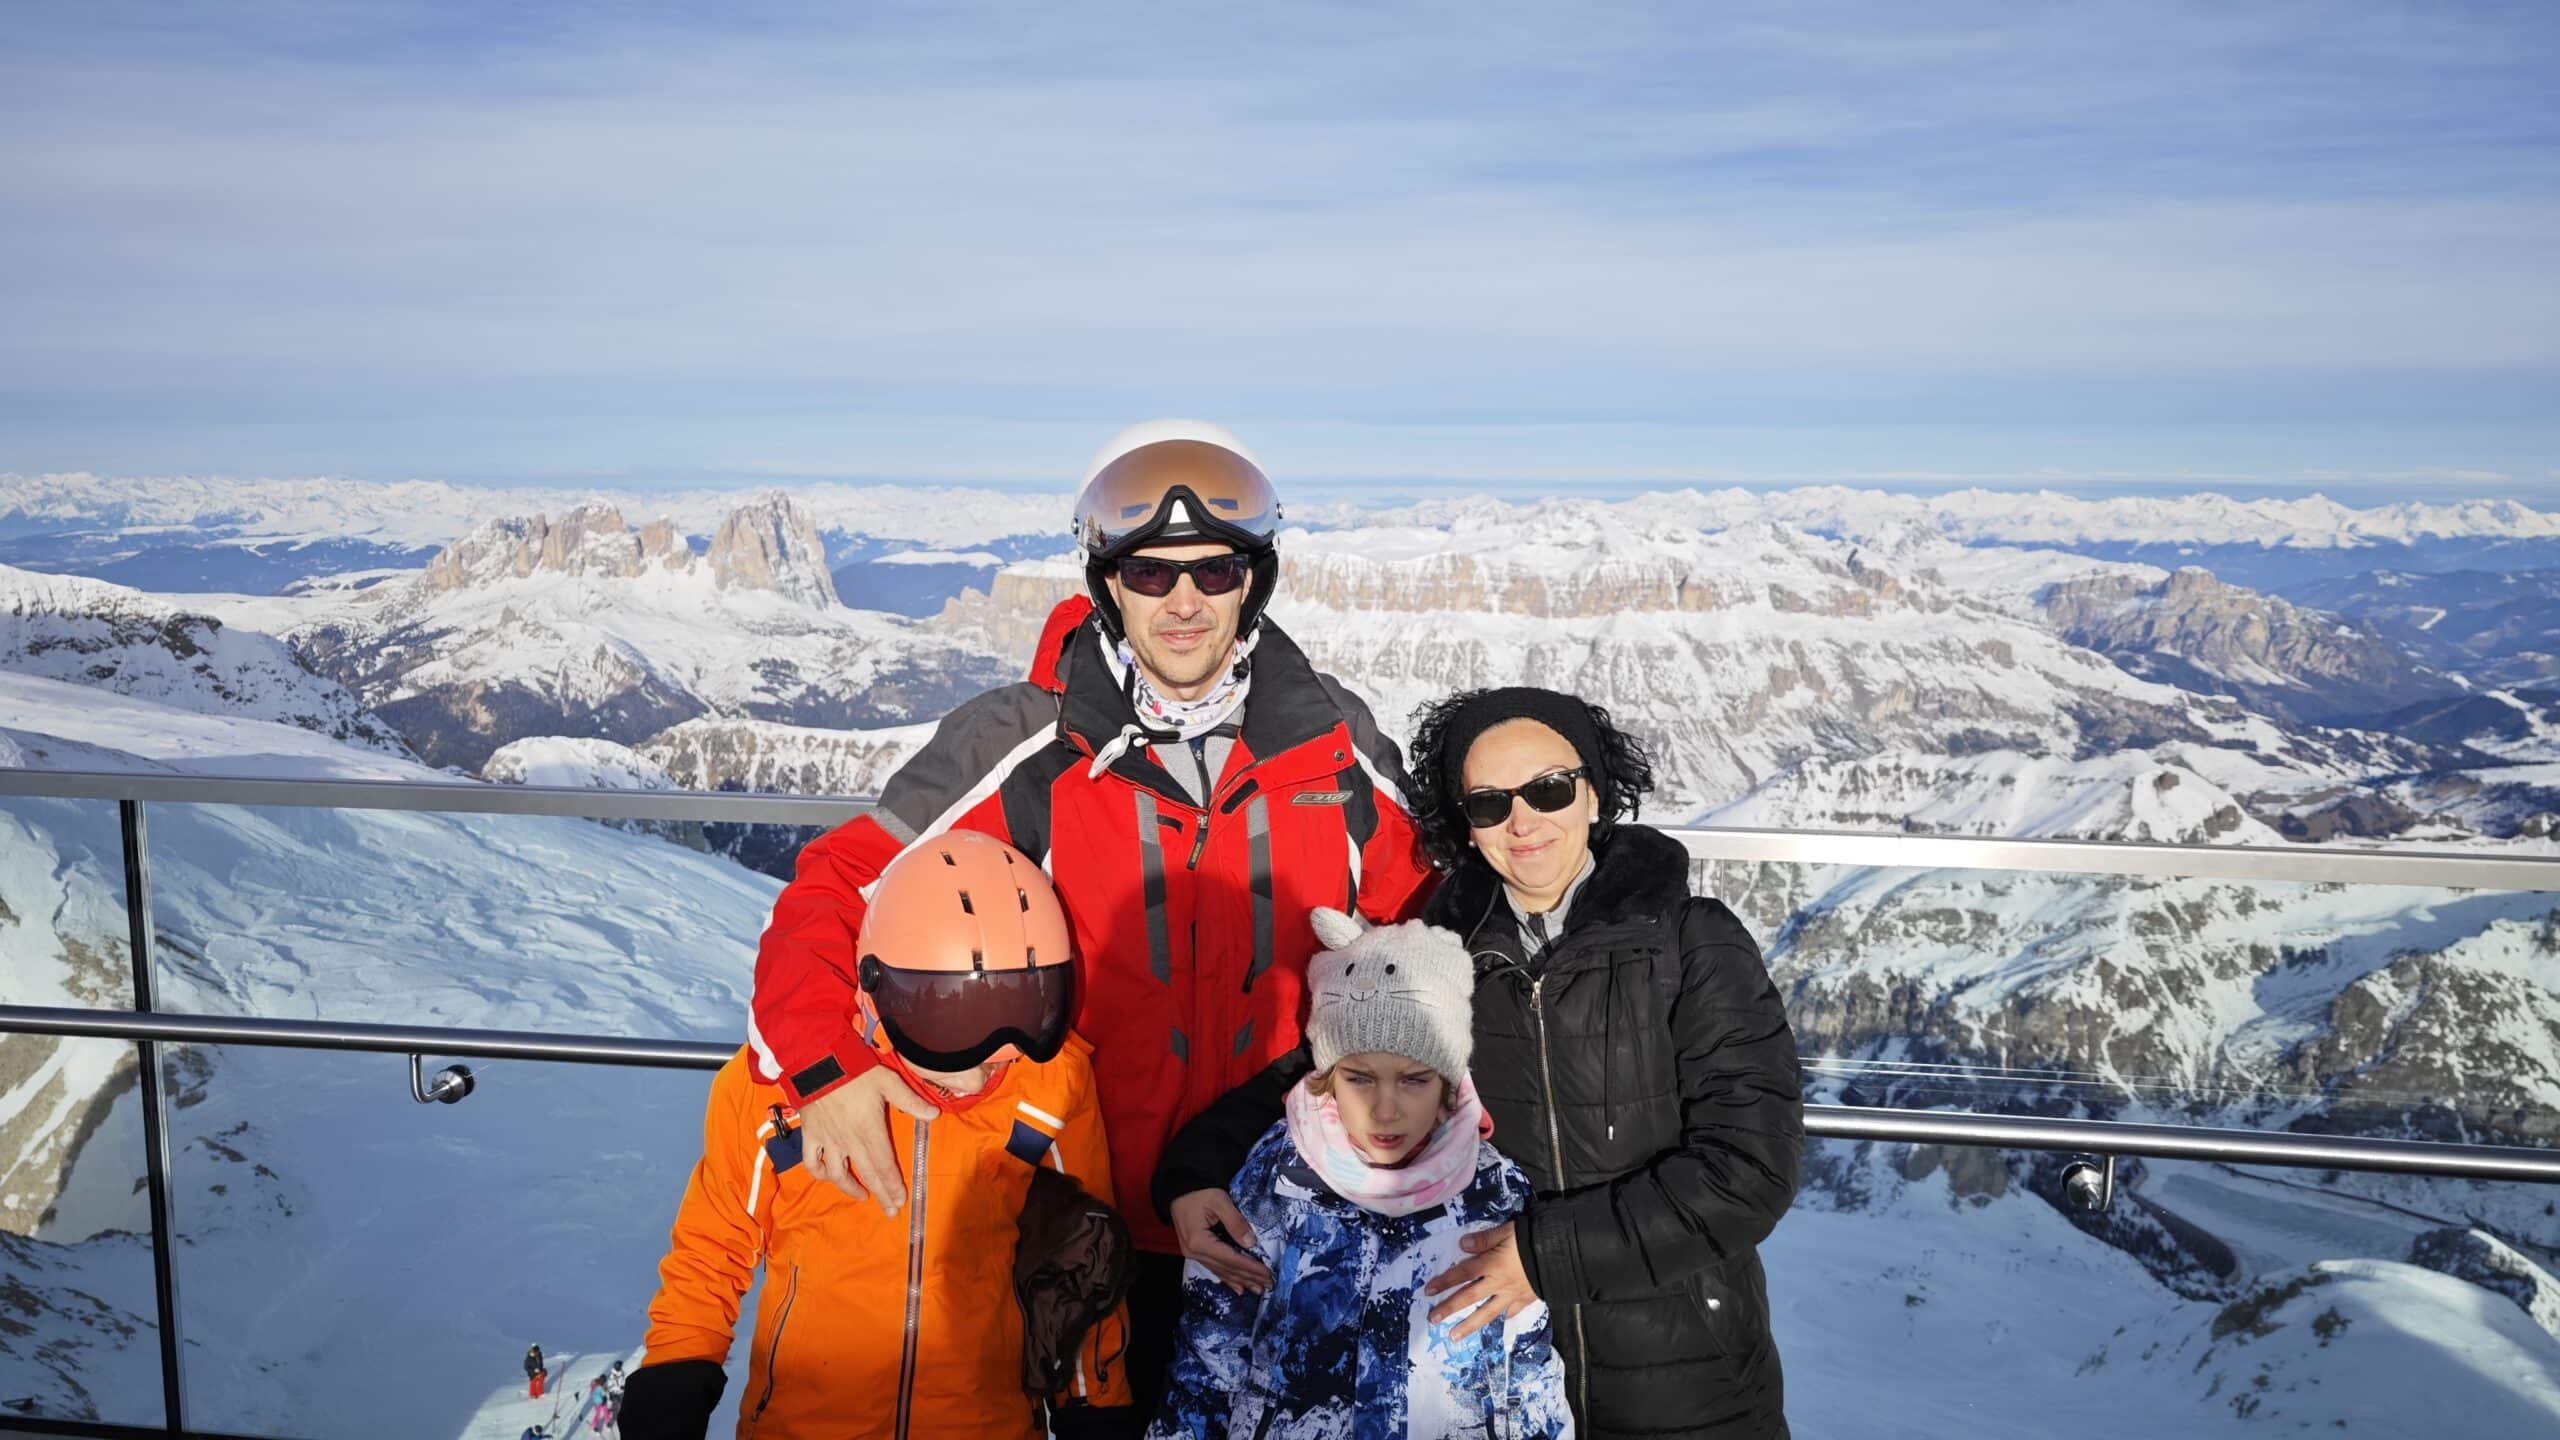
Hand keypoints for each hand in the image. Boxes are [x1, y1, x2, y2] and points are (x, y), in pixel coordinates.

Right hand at [798, 1065, 936, 1215]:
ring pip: (838, 1174)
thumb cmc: (855, 1070)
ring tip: (863, 1197)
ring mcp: (828, 1140)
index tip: (902, 1200)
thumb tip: (934, 1116)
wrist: (816, 1062)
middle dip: (881, 1194)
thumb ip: (911, 1101)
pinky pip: (812, 1161)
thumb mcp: (888, 1081)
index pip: (884, 1164)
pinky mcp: (810, 1135)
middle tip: (891, 1211)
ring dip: (851, 1189)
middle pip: (867, 1174)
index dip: (894, 1184)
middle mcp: (849, 1141)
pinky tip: (829, 1177)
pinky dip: (819, 1173)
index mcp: (869, 1130)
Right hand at [1169, 1187, 1271, 1294]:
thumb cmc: (1199, 1191)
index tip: (1268, 1274)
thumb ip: (1235, 1222)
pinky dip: (1227, 1278)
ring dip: (1240, 1281)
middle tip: (1268, 1285)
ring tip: (1257, 1289)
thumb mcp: (1219, 1200)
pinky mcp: (1194, 1251)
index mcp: (1199, 1241)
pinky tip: (1237, 1288)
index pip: (1231, 1259)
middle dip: (1249, 1278)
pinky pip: (1214, 1268)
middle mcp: (1194, 1252)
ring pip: (1221, 1271)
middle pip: (1226, 1268)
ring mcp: (1192, 1253)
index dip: (1250, 1268)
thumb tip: (1250, 1243)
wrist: (1180, 1188)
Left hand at [1424, 1222, 1537, 1340]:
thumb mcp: (1507, 1231)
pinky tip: (1503, 1320)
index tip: (1428, 1292)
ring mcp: (1513, 1294)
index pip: (1462, 1273)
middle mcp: (1498, 1283)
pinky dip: (1507, 1315)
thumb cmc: (1532, 1239)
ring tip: (1455, 1336)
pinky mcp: (1528, 1298)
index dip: (1444, 1282)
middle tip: (1433, 1319)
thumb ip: (1484, 1239)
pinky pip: (1514, 1310)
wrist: (1562, 1255)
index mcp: (1490, 1265)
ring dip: (1469, 1325)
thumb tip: (1462, 1244)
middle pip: (1469, 1297)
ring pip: (1487, 1312)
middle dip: (1449, 1308)